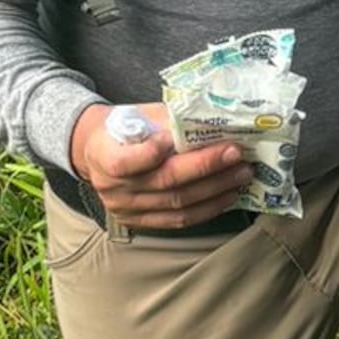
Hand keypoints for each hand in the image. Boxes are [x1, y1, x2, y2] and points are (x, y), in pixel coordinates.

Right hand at [71, 100, 248, 229]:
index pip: (126, 161)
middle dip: (206, 167)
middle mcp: (114, 189)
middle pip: (165, 182)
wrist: (98, 153)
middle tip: (236, 154)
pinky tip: (228, 195)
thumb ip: (167, 120)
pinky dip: (208, 208)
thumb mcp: (136, 116)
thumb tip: (212, 120)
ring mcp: (128, 209)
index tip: (179, 137)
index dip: (153, 152)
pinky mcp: (141, 222)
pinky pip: (179, 220)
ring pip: (177, 204)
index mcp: (104, 156)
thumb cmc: (123, 128)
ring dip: (215, 190)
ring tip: (241, 175)